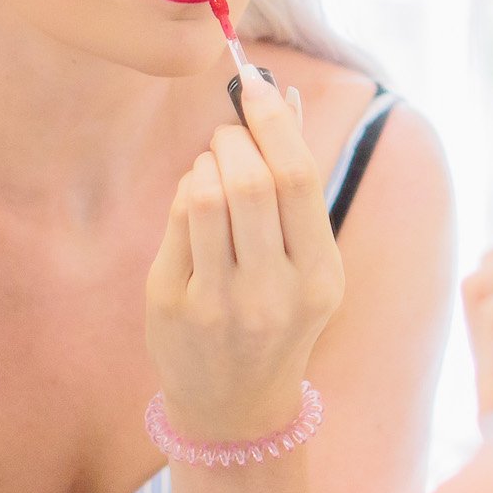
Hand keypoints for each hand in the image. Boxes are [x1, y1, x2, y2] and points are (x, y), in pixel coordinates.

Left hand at [146, 73, 345, 438]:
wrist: (235, 405)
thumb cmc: (279, 315)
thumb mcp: (307, 259)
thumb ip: (299, 180)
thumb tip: (283, 95)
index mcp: (320, 276)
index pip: (297, 180)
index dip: (273, 122)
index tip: (255, 87)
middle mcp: (273, 293)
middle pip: (250, 181)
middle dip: (234, 138)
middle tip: (229, 131)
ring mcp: (220, 303)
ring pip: (206, 195)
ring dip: (207, 161)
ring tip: (214, 166)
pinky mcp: (173, 304)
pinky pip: (177, 220)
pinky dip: (187, 189)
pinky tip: (196, 199)